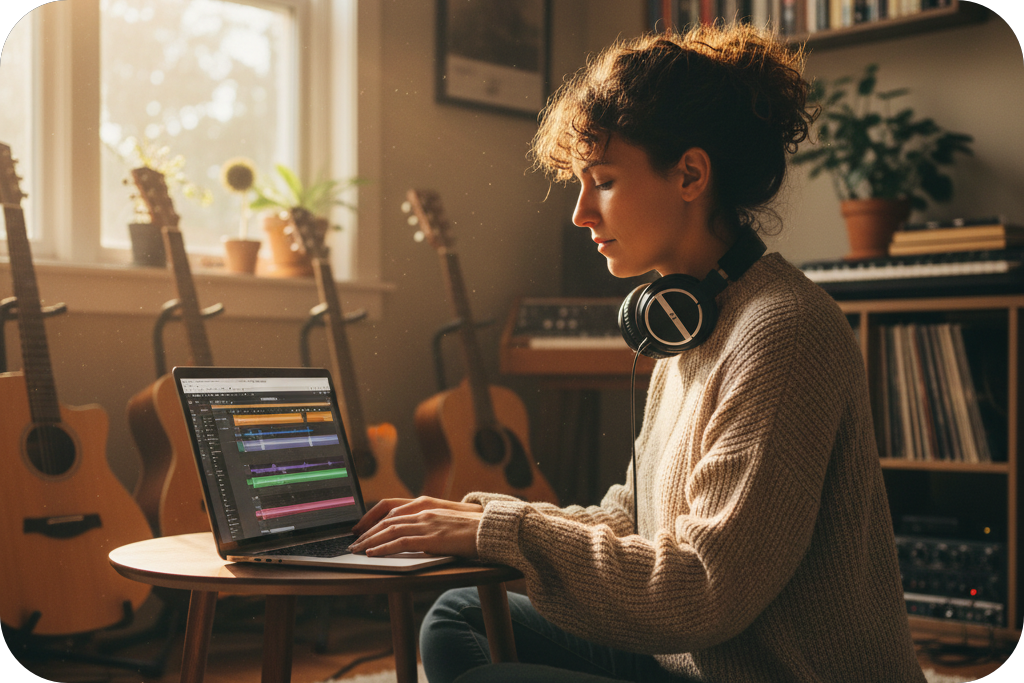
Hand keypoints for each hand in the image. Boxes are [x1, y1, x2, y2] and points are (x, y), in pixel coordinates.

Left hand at [349, 496, 483, 558]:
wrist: (490, 529)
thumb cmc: (472, 529)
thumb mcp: (447, 523)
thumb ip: (430, 526)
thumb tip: (418, 540)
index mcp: (426, 505)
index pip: (391, 510)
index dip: (373, 519)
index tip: (362, 529)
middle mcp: (423, 511)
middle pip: (387, 520)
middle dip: (368, 532)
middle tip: (353, 543)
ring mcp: (426, 523)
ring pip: (390, 530)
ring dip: (370, 541)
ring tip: (358, 550)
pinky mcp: (431, 537)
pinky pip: (400, 542)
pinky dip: (383, 548)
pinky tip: (373, 554)